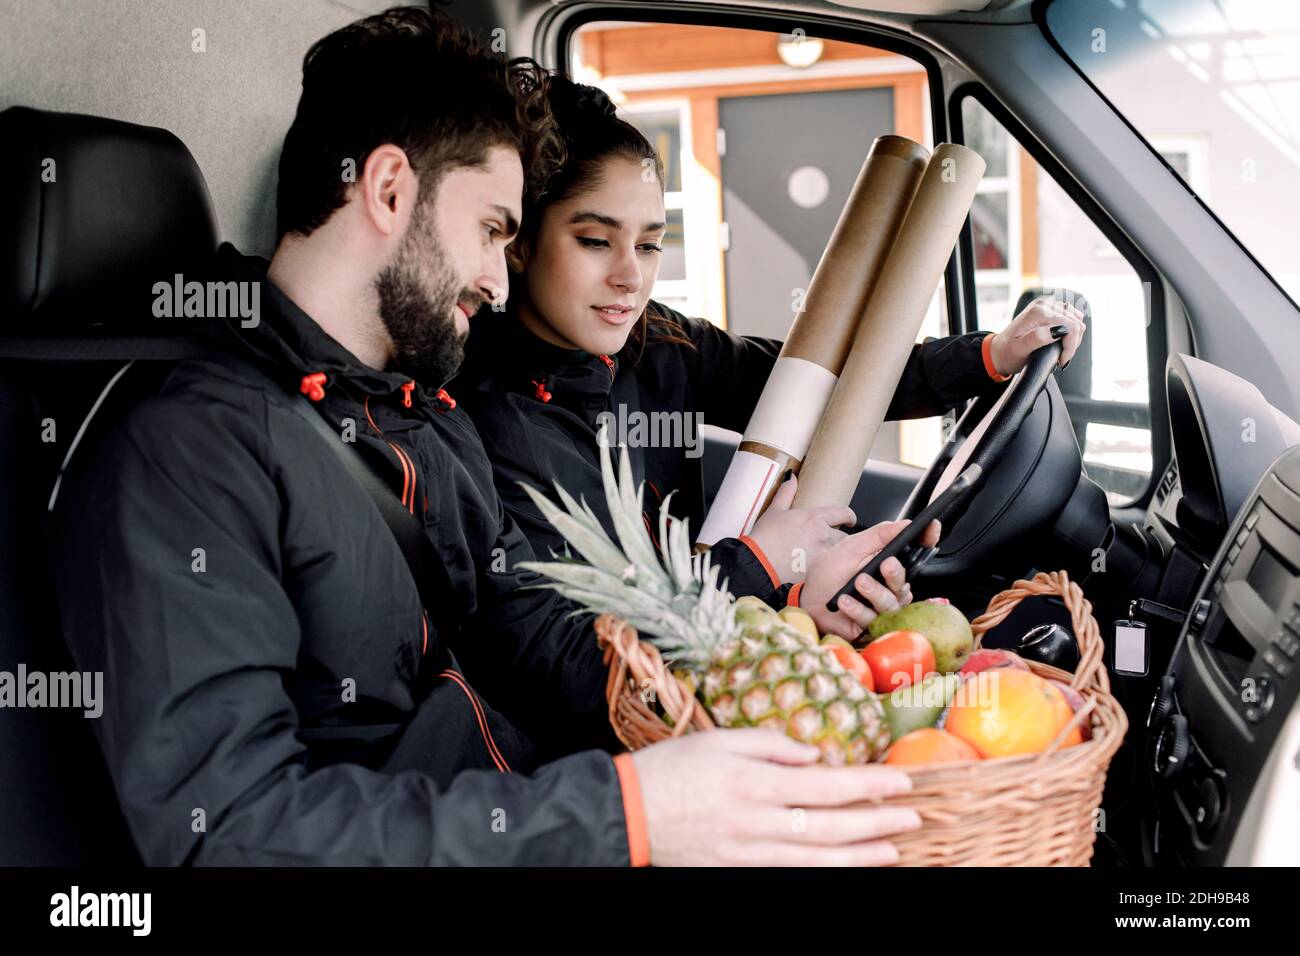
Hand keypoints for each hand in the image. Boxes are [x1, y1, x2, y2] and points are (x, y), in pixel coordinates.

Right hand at [633, 729, 920, 865]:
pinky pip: (791, 873)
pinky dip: (823, 870)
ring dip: (860, 854)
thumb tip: (815, 756)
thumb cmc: (671, 769)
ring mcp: (750, 853)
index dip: (869, 783)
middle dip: (877, 821)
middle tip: (912, 816)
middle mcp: (757, 822)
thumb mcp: (719, 739)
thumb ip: (770, 744)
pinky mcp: (739, 871)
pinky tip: (845, 865)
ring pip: (817, 858)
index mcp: (754, 782)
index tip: (901, 780)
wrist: (627, 814)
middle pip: (831, 826)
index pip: (827, 785)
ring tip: (892, 848)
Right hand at [747, 474, 854, 583]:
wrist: (758, 564)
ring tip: (822, 554)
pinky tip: (813, 566)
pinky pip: (830, 568)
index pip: (844, 513)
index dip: (849, 516)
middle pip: (845, 536)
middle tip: (829, 540)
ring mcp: (823, 555)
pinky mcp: (819, 571)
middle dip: (840, 537)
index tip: (849, 519)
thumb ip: (786, 493)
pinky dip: (825, 567)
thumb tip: (791, 477)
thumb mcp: (774, 511)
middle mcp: (823, 536)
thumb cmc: (764, 538)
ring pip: (839, 553)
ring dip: (835, 552)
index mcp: (815, 518)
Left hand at [800, 519, 941, 639]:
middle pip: (904, 583)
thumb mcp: (852, 547)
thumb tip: (905, 523)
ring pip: (890, 603)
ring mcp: (881, 607)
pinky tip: (845, 600)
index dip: (926, 541)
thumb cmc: (830, 572)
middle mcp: (889, 587)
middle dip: (896, 574)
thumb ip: (878, 535)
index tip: (931, 530)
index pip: (915, 553)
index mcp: (888, 564)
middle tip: (886, 564)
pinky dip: (857, 608)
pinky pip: (871, 619)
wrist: (808, 597)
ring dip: (874, 591)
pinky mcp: (870, 625)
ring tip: (858, 582)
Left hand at [989, 295, 1085, 374]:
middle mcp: (1044, 304)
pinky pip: (1071, 317)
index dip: (1070, 346)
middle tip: (1060, 357)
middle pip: (1076, 322)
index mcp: (1038, 312)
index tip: (1061, 360)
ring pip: (1076, 319)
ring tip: (1060, 350)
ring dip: (1072, 337)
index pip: (1071, 326)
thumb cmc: (1008, 353)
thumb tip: (1056, 331)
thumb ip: (1037, 339)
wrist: (999, 350)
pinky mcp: (1050, 308)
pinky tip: (1060, 341)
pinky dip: (1070, 331)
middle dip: (1072, 343)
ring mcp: (1047, 304)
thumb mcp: (1019, 350)